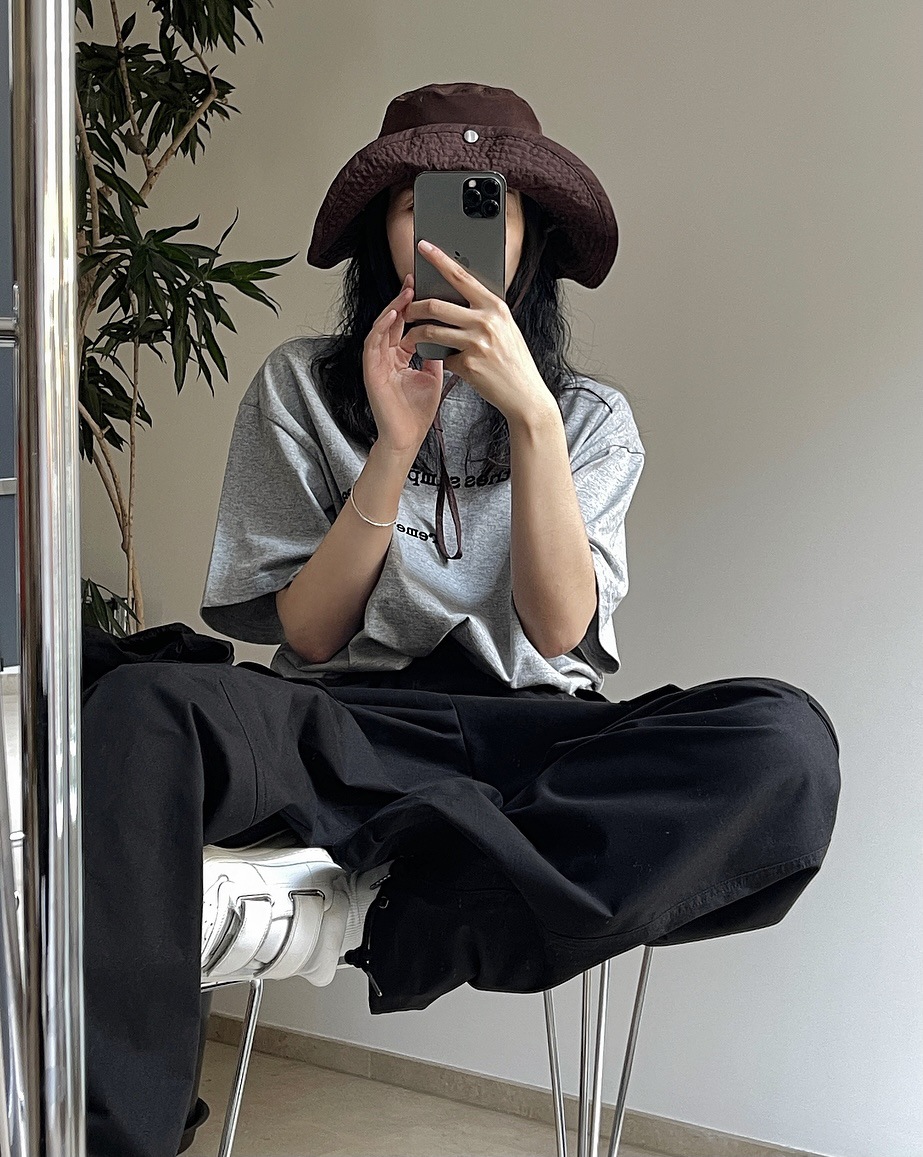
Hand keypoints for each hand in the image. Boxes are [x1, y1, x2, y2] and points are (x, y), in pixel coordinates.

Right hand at [362, 273, 446, 456]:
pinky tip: (394, 315)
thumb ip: (436, 355)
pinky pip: (373, 344)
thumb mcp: (433, 377)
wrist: (407, 438)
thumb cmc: (417, 413)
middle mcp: (385, 356)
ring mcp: (376, 363)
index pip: (405, 323)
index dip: (414, 305)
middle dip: (403, 299)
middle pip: (393, 320)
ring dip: (392, 308)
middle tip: (416, 278)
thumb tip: (450, 333)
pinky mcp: (370, 371)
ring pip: (381, 327)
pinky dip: (382, 328)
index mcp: (398, 356)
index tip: (428, 287)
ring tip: (407, 291)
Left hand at [399, 240, 550, 421]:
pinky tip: (441, 360)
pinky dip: (438, 358)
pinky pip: (441, 356)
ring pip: (431, 330)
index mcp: (495, 306)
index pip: (461, 276)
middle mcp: (486, 321)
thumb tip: (458, 298)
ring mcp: (477, 343)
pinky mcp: (468, 364)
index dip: (439, 259)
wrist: (525, 394)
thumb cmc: (514, 361)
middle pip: (436, 305)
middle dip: (414, 307)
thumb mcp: (505, 328)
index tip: (423, 247)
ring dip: (415, 334)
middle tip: (407, 310)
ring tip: (410, 337)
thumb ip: (484, 312)